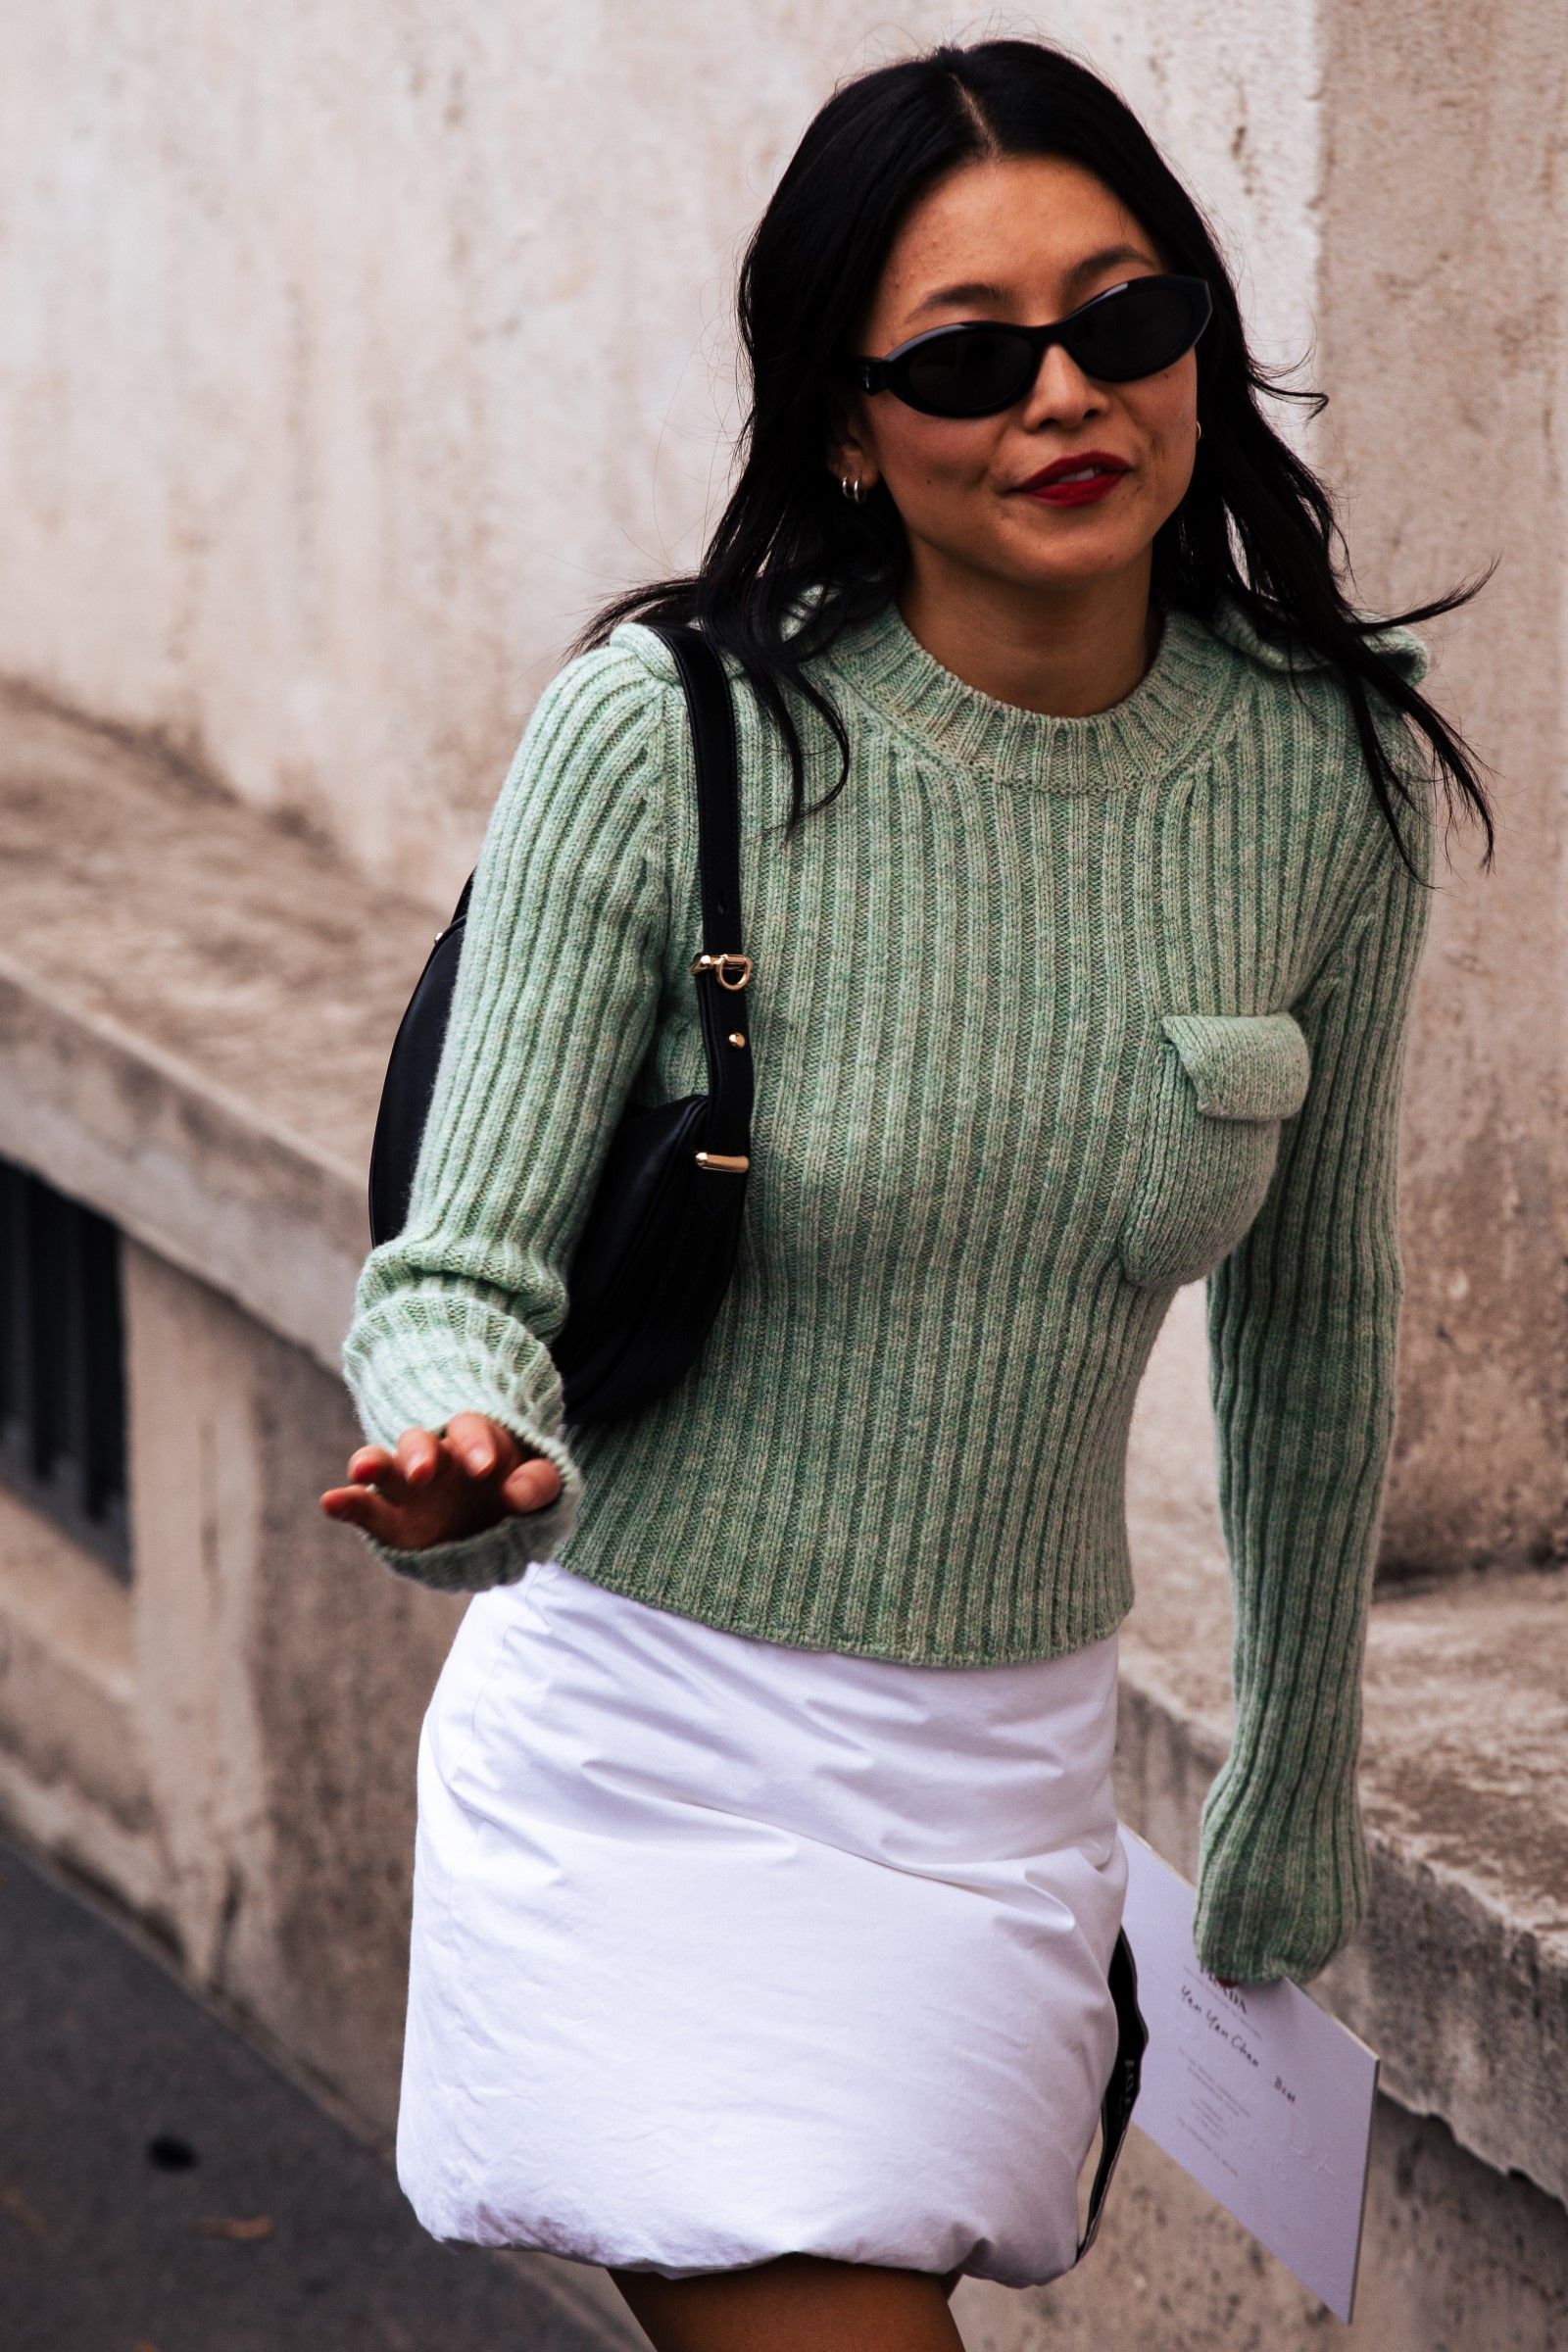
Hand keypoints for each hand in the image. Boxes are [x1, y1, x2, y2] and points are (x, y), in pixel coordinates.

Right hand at [318, 1413, 562, 1550]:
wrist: (500, 1523)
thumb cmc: (520, 1491)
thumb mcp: (542, 1485)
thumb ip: (538, 1485)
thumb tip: (516, 1494)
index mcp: (476, 1443)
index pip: (470, 1431)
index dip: (475, 1445)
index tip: (483, 1469)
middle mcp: (436, 1458)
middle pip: (419, 1442)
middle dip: (418, 1453)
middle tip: (423, 1473)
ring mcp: (408, 1487)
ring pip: (384, 1467)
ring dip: (370, 1465)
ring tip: (360, 1472)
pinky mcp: (390, 1518)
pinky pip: (364, 1507)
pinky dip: (346, 1503)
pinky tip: (330, 1502)